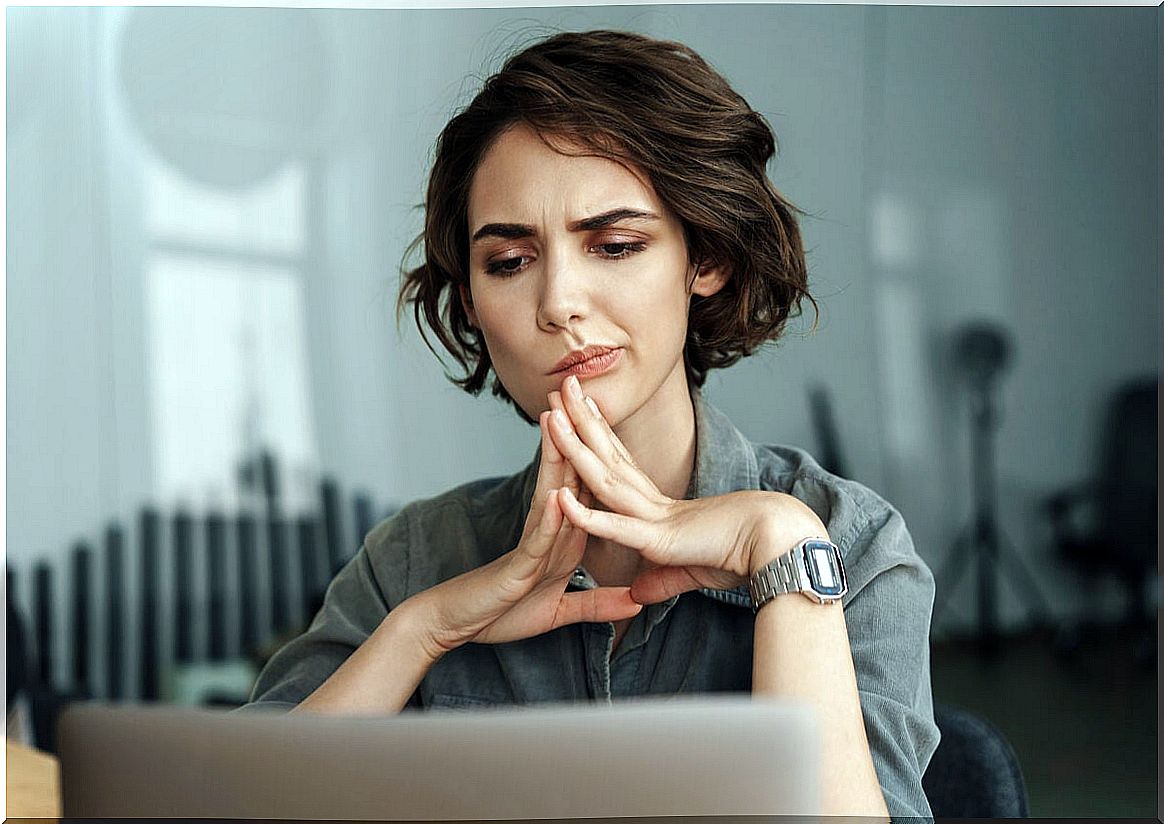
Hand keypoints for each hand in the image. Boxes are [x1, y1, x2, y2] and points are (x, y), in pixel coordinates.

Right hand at [411, 403, 641, 657]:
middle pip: (564, 478)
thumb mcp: (559, 612)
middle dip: (572, 437)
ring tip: (559, 421)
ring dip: (555, 461)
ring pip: (548, 497)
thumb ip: (597, 605)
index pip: (582, 489)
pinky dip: (547, 521)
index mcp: (560, 540)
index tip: (609, 420)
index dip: (596, 454)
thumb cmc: (501, 614)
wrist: (454, 627)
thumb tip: (634, 603)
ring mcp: (531, 548)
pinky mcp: (518, 570)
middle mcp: (545, 535)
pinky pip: (536, 542)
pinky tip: (555, 497)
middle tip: (576, 392)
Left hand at [547, 375, 827, 604]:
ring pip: (604, 479)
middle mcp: (654, 506)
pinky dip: (588, 516)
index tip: (576, 410)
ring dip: (575, 448)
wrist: (782, 546)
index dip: (597, 437)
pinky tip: (561, 498)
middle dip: (580, 422)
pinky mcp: (659, 540)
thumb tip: (637, 594)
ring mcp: (655, 519)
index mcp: (662, 509)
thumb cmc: (748, 556)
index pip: (621, 465)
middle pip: (608, 457)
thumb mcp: (693, 571)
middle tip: (558, 387)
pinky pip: (616, 527)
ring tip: (549, 417)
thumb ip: (662, 580)